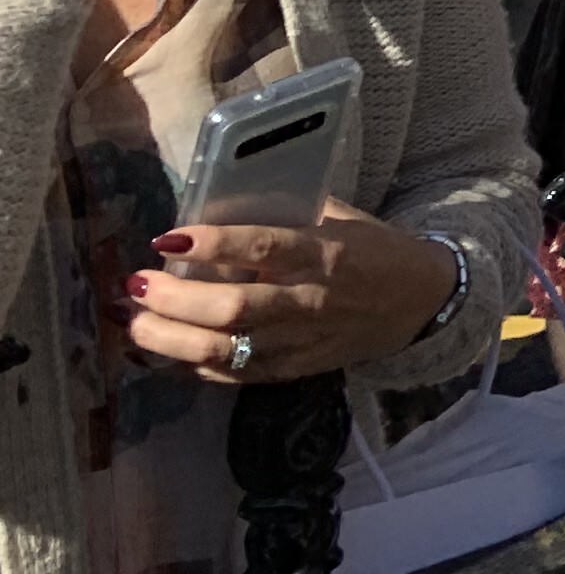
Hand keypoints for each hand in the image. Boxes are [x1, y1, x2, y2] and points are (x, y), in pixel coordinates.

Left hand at [125, 206, 456, 385]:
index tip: (167, 238)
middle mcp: (311, 300)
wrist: (420, 304)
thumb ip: (290, 214)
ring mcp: (300, 342)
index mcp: (328, 253)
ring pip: (224, 350)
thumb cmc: (376, 250)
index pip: (265, 248)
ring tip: (135, 325)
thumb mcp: (343, 221)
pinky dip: (190, 366)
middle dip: (174, 299)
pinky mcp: (292, 371)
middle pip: (233, 308)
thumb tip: (224, 199)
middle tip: (136, 285)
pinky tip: (162, 353)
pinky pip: (232, 374)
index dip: (214, 244)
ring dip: (170, 340)